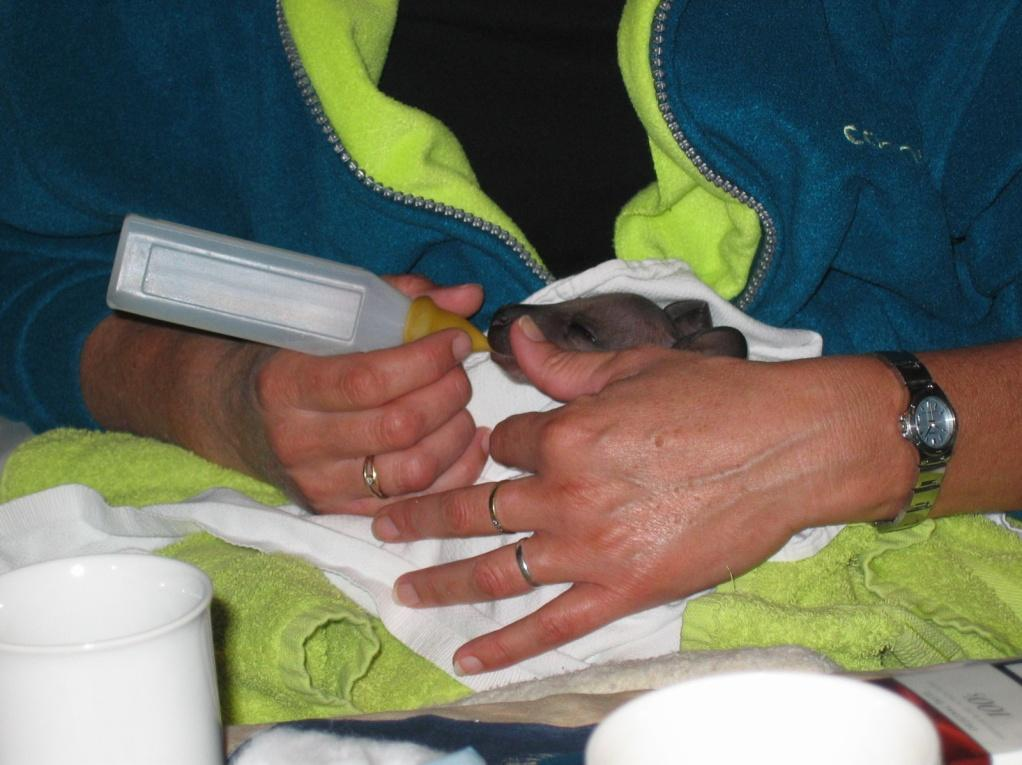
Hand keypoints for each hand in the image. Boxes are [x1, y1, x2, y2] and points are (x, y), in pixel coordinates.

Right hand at [83, 276, 489, 513]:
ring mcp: (316, 483)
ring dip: (455, 435)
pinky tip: (464, 443)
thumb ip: (400, 300)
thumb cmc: (287, 352)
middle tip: (460, 371)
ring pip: (412, 472)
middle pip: (398, 427)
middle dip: (448, 394)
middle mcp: (298, 440)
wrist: (226, 413)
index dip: (426, 360)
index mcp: (286, 383)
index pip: (370, 379)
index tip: (455, 340)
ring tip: (461, 407)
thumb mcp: (328, 315)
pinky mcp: (335, 510)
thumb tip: (470, 296)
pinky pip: (411, 503)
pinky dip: (452, 473)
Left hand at [372, 316, 913, 672]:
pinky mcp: (623, 591)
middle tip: (380, 525)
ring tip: (403, 591)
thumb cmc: (717, 399)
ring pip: (497, 570)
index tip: (495, 449)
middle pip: (474, 508)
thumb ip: (561, 362)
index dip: (494, 443)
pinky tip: (468, 658)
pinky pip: (552, 626)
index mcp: (565, 433)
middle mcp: (566, 493)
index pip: (502, 442)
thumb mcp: (634, 366)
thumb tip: (508, 336)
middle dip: (420, 514)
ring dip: (443, 583)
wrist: (789, 447)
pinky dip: (507, 646)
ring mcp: (591, 549)